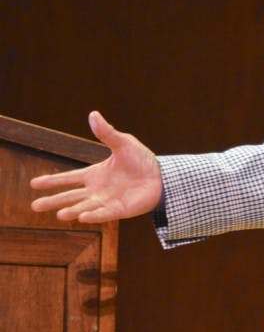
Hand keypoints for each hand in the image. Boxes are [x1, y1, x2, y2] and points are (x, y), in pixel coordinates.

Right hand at [30, 111, 162, 222]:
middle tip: (34, 207)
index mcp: (94, 174)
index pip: (68, 178)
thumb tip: (93, 114)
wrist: (161, 176)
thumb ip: (106, 133)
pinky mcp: (119, 210)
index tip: (33, 184)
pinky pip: (104, 214)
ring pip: (84, 207)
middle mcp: (96, 190)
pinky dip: (93, 215)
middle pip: (70, 197)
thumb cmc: (141, 160)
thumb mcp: (122, 143)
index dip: (52, 181)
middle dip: (53, 201)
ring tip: (59, 214)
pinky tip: (82, 217)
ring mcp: (106, 201)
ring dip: (72, 210)